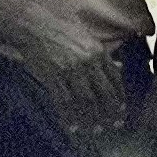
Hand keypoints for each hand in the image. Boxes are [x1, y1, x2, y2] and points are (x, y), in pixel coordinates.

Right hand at [0, 12, 130, 135]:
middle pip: (102, 93)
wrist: (34, 26)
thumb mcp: (88, 37)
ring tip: (96, 130)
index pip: (114, 78)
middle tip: (114, 125)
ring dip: (91, 118)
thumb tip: (119, 66)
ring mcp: (70, 70)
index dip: (119, 96)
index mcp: (98, 51)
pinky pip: (63, 101)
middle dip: (110, 111)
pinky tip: (73, 126)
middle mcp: (87, 62)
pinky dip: (69, 116)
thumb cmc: (61, 30)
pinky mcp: (53, 77)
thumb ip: (103, 54)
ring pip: (84, 101)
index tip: (122, 109)